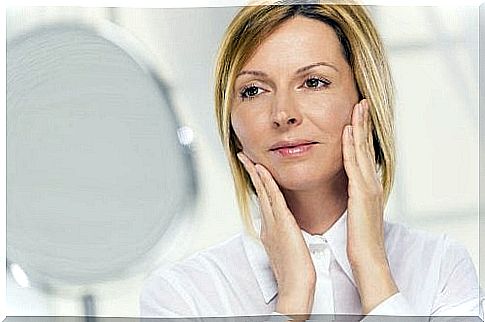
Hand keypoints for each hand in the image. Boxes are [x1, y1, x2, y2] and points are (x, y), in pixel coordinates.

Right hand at [237, 152, 315, 317]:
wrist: (295, 286)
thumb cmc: (295, 272)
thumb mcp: (287, 249)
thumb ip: (283, 237)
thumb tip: (284, 231)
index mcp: (270, 229)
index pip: (263, 200)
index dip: (258, 183)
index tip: (255, 170)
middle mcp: (268, 223)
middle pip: (258, 192)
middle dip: (251, 173)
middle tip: (243, 157)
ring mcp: (272, 222)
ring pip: (262, 191)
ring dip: (254, 172)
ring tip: (247, 157)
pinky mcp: (281, 223)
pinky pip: (273, 197)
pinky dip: (266, 182)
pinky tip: (261, 170)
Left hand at [342, 99, 397, 313]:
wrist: (367, 261)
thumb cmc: (358, 240)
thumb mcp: (354, 213)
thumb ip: (351, 198)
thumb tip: (345, 189)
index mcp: (366, 188)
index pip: (362, 155)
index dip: (360, 134)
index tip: (355, 116)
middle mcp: (370, 184)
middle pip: (366, 147)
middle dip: (363, 123)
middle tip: (360, 102)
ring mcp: (368, 188)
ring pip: (363, 151)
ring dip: (360, 128)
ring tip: (357, 107)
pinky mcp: (363, 195)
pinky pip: (355, 166)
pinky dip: (352, 147)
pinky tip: (348, 132)